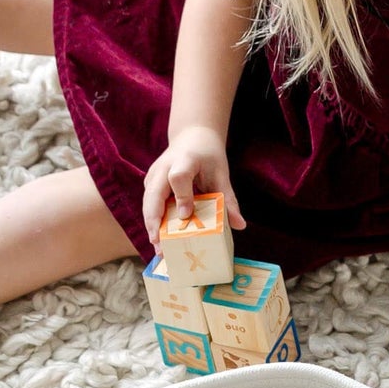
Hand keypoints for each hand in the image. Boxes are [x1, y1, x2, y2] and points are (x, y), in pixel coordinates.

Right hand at [142, 125, 245, 249]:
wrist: (191, 137)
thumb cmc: (208, 156)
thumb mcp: (221, 174)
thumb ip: (228, 199)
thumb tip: (240, 225)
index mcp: (184, 160)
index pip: (178, 178)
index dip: (181, 197)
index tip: (185, 216)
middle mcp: (164, 167)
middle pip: (153, 194)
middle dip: (155, 221)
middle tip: (160, 246)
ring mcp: (154, 175)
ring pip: (148, 203)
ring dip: (151, 226)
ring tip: (160, 250)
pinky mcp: (150, 183)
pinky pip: (149, 205)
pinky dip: (153, 223)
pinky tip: (160, 241)